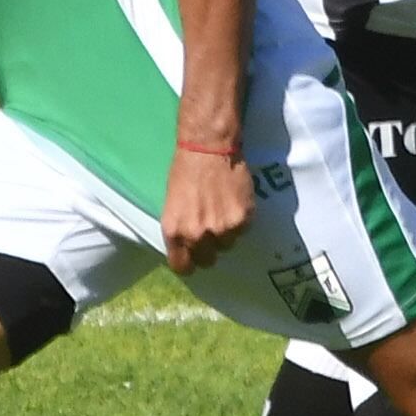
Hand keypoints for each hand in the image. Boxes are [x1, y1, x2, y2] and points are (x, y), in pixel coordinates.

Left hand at [162, 143, 257, 274]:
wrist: (208, 148)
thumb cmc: (184, 171)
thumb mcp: (172, 205)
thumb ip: (180, 229)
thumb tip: (188, 247)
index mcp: (175, 232)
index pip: (182, 267)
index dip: (188, 262)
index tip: (192, 257)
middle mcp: (197, 235)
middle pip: (207, 261)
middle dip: (208, 249)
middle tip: (210, 232)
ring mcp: (222, 229)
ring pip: (228, 245)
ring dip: (226, 233)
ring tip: (222, 210)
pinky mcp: (242, 220)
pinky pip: (243, 231)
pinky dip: (240, 220)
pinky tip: (234, 202)